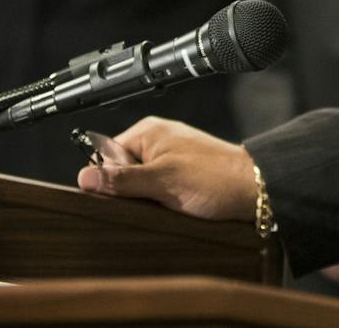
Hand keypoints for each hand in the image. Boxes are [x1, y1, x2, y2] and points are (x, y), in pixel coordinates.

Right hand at [75, 117, 256, 220]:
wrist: (254, 189)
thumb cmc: (214, 178)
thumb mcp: (161, 181)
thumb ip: (121, 180)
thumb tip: (84, 177)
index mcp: (148, 131)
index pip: (105, 156)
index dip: (109, 180)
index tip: (123, 195)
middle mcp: (157, 140)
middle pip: (122, 172)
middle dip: (129, 191)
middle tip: (150, 200)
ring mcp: (170, 157)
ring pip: (140, 184)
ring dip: (146, 198)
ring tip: (166, 202)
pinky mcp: (181, 174)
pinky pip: (157, 189)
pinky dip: (160, 200)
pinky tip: (173, 206)